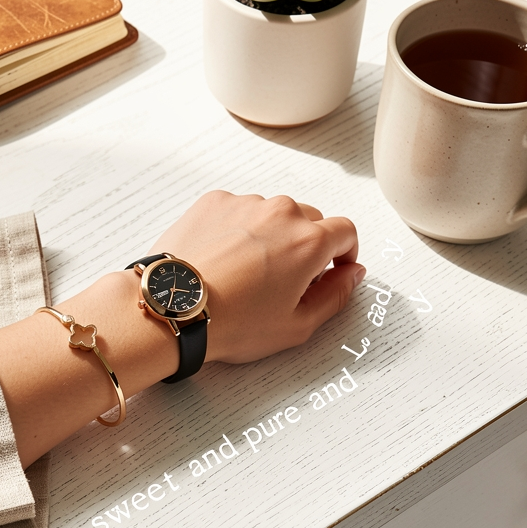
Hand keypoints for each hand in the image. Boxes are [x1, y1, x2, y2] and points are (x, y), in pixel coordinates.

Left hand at [148, 191, 363, 363]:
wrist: (172, 309)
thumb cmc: (232, 324)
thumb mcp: (297, 325)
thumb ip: (336, 296)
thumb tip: (354, 274)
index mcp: (308, 241)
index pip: (345, 232)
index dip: (344, 253)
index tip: (333, 269)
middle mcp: (281, 212)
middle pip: (310, 220)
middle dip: (307, 246)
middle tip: (285, 279)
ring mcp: (245, 203)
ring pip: (272, 214)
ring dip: (270, 235)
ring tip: (246, 271)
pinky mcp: (213, 202)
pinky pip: (238, 210)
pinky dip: (238, 228)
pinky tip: (222, 259)